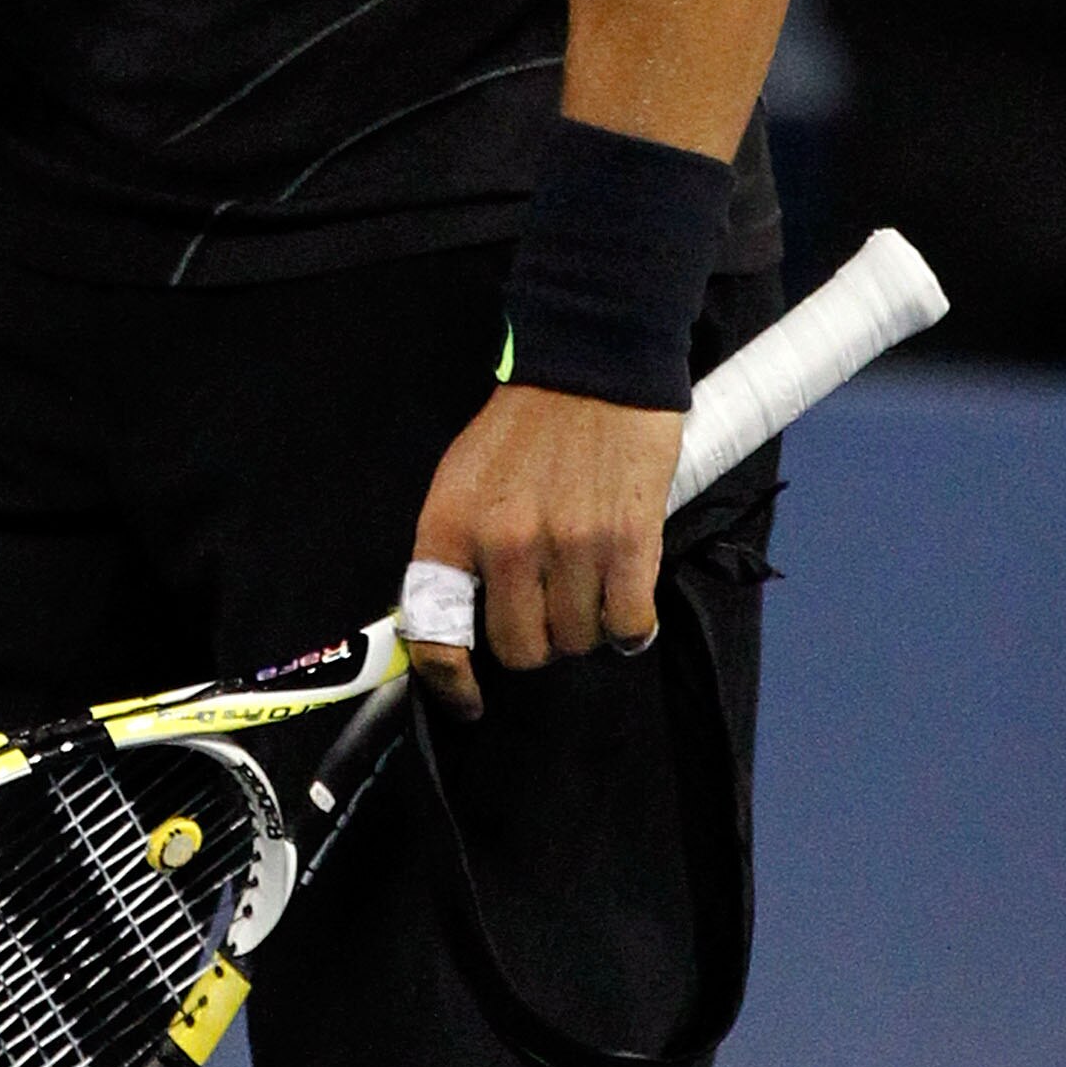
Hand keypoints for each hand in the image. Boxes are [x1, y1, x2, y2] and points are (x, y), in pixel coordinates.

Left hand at [405, 384, 682, 720]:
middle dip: (536, 639)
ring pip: (577, 640)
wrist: (592, 366)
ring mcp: (569, 545)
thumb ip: (458, 546)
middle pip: (521, 650)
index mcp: (451, 524)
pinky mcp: (628, 543)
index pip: (436, 629)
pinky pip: (628, 627)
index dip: (448, 679)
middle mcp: (505, 543)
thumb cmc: (525, 425)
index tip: (467, 700)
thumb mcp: (463, 477)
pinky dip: (629, 625)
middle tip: (548, 605)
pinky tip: (625, 597)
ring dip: (585, 627)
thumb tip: (454, 616)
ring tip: (589, 582)